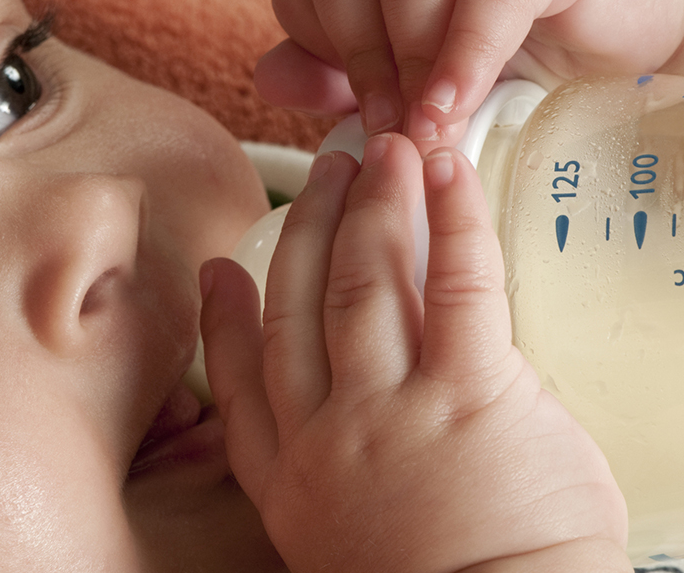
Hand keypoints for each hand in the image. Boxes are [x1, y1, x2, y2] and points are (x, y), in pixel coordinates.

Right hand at [200, 134, 630, 572]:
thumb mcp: (339, 543)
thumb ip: (330, 471)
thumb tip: (353, 408)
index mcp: (293, 480)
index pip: (242, 381)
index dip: (224, 319)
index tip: (219, 271)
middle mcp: (328, 435)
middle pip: (299, 306)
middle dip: (306, 229)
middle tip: (321, 175)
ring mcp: (392, 409)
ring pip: (362, 282)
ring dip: (369, 207)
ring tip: (378, 155)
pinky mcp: (470, 393)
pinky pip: (455, 285)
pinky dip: (449, 220)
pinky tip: (442, 173)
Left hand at [255, 0, 683, 151]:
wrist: (621, 47)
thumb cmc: (511, 57)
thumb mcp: (411, 76)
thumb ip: (339, 76)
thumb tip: (271, 78)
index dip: (324, 55)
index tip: (361, 122)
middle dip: (360, 58)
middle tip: (392, 131)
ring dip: (409, 58)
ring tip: (427, 126)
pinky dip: (464, 53)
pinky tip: (454, 105)